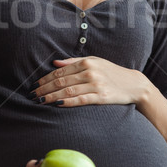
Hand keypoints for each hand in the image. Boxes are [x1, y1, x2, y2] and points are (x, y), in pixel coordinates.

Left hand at [30, 56, 150, 107]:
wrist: (134, 84)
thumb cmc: (112, 73)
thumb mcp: (95, 62)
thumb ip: (74, 62)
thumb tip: (54, 62)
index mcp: (87, 62)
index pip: (60, 71)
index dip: (45, 79)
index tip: (35, 85)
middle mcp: (90, 72)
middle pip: (61, 81)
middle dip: (44, 88)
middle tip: (32, 95)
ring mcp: (96, 84)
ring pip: (67, 90)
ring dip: (51, 96)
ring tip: (40, 101)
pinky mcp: (101, 97)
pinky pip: (80, 100)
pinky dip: (67, 102)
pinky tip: (57, 104)